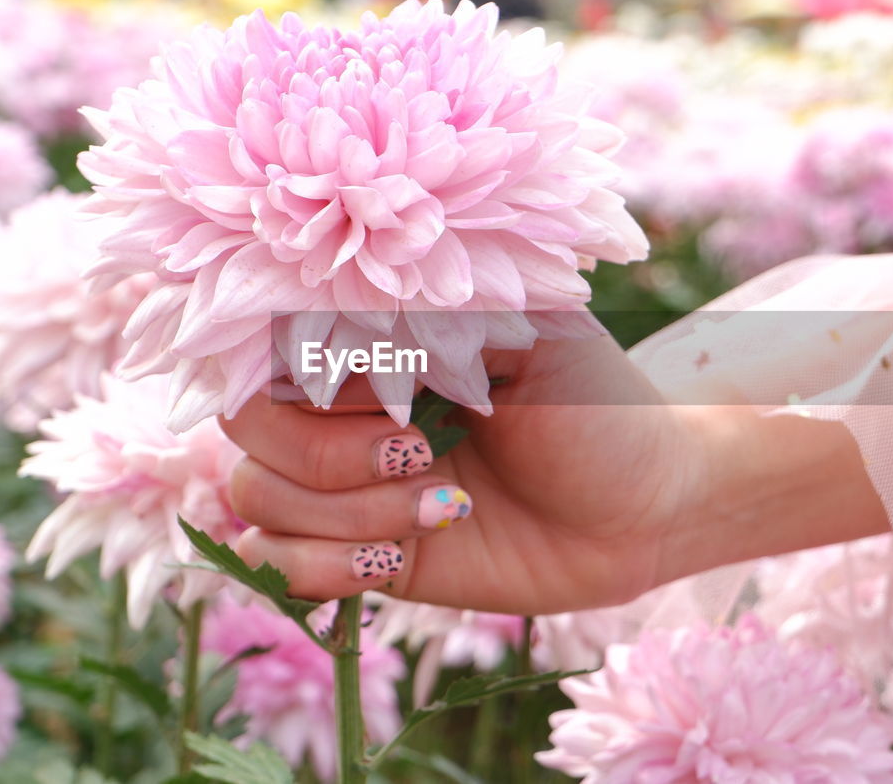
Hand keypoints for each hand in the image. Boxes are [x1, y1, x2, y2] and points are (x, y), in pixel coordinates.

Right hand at [220, 333, 698, 613]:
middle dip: (325, 451)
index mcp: (378, 336)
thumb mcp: (525, 336)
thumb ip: (425, 325)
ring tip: (439, 507)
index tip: (390, 389)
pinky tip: (399, 554)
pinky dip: (324, 567)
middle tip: (419, 450)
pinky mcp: (358, 554)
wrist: (646, 508)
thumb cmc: (595, 405)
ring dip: (344, 512)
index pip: (268, 339)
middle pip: (246, 424)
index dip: (303, 374)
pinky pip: (275, 564)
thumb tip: (326, 341)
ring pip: (256, 495)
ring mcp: (345, 484)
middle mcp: (347, 407)